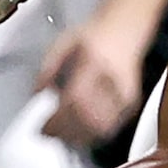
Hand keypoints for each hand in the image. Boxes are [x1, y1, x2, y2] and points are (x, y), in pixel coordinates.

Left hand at [35, 20, 146, 147]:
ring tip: (63, 136)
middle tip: (49, 134)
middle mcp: (112, 81)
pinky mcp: (130, 104)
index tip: (43, 127)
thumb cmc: (95, 35)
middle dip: (65, 133)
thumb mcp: (64, 41)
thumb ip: (48, 66)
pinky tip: (81, 133)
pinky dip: (93, 135)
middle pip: (88, 120)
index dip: (58, 120)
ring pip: (101, 129)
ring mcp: (124, 95)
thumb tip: (36, 92)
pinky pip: (111, 128)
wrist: (125, 28)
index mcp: (94, 63)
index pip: (76, 101)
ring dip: (79, 138)